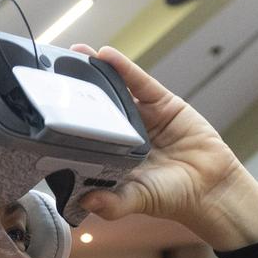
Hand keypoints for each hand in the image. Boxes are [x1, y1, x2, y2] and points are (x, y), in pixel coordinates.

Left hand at [68, 45, 257, 249]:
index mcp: (112, 154)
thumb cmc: (173, 197)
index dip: (66, 119)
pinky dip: (124, 68)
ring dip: (96, 70)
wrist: (212, 188)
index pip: (84, 132)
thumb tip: (85, 202)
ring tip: (74, 53)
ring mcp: (144, 116)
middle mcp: (125, 132)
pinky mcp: (164, 103)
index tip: (44, 107)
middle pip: (96, 105)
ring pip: (116, 89)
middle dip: (76, 89)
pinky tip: (106, 55)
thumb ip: (113, 204)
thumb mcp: (138, 200)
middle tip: (50, 70)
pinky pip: (141, 83)